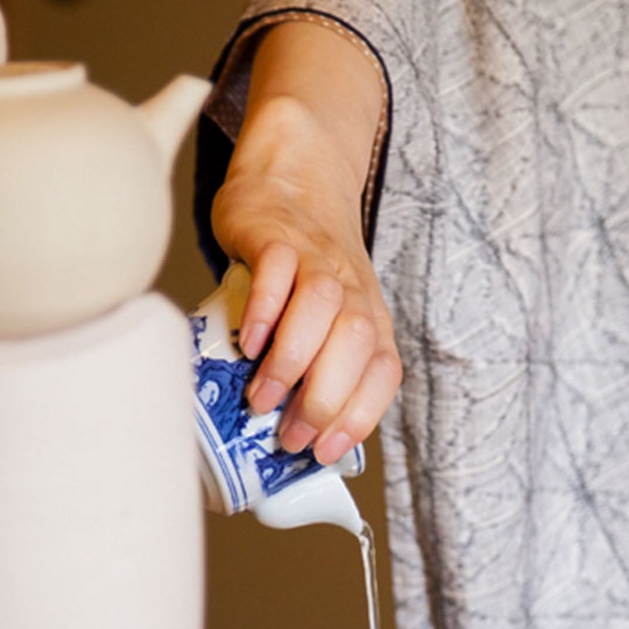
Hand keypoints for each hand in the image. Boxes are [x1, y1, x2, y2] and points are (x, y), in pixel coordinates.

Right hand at [209, 22, 399, 465]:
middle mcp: (351, 291)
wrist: (292, 178)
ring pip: (322, 310)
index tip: (326, 450)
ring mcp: (315, 259)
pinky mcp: (276, 235)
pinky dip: (264, 310)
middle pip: (356, 345)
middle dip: (324, 400)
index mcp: (369, 317)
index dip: (360, 415)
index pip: (383, 371)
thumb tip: (286, 428)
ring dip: (293, 362)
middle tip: (287, 435)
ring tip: (261, 398)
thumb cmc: (306, 262)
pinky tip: (245, 343)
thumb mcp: (327, 314)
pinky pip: (277, 271)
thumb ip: (317, 361)